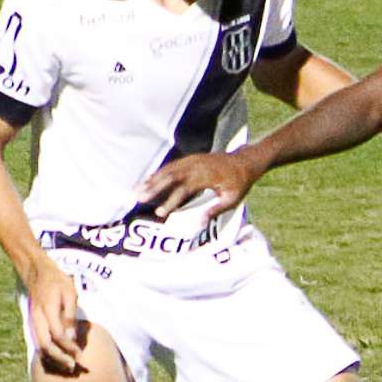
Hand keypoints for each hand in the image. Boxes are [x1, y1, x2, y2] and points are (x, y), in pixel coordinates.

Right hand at [23, 256, 86, 373]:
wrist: (37, 273)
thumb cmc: (58, 282)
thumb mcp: (69, 293)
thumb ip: (70, 316)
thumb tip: (71, 338)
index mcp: (47, 310)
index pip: (57, 335)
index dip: (68, 347)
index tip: (80, 354)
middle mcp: (37, 318)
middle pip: (45, 345)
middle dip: (59, 358)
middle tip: (73, 367)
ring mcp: (33, 322)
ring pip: (39, 346)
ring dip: (52, 359)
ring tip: (66, 367)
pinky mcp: (33, 324)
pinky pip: (37, 343)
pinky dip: (47, 354)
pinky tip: (57, 359)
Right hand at [138, 150, 258, 221]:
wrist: (244, 162)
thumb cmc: (239, 183)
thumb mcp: (232, 199)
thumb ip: (215, 210)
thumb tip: (199, 223)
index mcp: (206, 176)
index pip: (184, 189)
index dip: (171, 201)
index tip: (160, 213)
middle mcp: (196, 166)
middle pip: (171, 176)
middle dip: (154, 187)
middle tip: (139, 198)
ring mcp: (192, 160)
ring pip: (168, 169)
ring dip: (152, 179)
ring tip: (137, 190)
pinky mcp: (190, 159)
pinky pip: (171, 166)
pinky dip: (158, 173)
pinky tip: (148, 180)